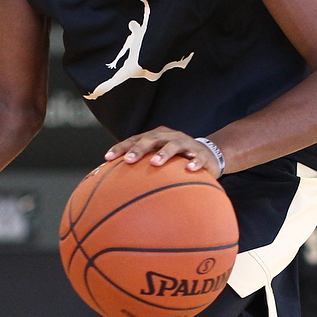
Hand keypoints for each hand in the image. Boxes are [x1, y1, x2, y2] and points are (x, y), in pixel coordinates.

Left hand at [104, 128, 220, 174]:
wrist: (208, 155)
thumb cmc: (176, 159)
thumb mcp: (158, 157)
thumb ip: (140, 165)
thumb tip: (113, 179)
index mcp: (157, 137)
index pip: (135, 139)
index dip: (121, 147)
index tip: (107, 158)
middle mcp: (170, 137)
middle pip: (152, 139)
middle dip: (139, 149)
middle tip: (128, 160)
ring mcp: (187, 144)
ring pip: (174, 145)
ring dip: (164, 153)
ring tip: (155, 163)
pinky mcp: (202, 154)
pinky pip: (198, 157)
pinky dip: (194, 162)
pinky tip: (189, 169)